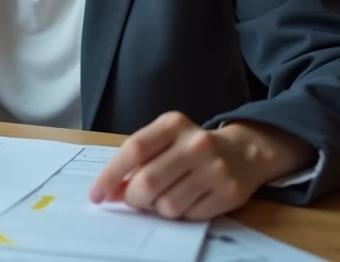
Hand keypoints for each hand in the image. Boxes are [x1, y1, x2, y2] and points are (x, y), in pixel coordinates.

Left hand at [88, 112, 314, 220]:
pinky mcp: (229, 192)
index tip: (96, 195)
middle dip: (133, 198)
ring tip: (166, 196)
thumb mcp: (164, 140)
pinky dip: (181, 214)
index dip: (110, 175)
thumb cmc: (189, 147)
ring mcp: (215, 168)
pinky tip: (188, 199)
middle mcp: (195, 143)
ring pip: (167, 204)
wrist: (243, 152)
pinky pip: (190, 216)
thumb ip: (137, 160)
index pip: (134, 149)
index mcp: (173, 124)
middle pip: (147, 182)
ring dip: (158, 208)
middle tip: (134, 200)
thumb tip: (109, 191)